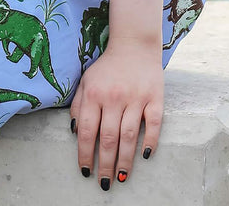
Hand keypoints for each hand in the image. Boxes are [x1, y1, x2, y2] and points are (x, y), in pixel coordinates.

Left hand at [69, 40, 162, 187]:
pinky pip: (153, 124)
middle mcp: (113, 97)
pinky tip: (144, 156)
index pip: (86, 130)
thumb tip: (73, 132)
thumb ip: (77, 105)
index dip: (84, 153)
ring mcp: (135, 98)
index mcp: (94, 94)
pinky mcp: (154, 98)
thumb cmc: (107, 67)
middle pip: (107, 138)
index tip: (85, 171)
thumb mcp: (86, 81)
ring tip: (120, 178)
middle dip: (104, 164)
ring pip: (129, 136)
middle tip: (103, 183)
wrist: (134, 45)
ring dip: (124, 160)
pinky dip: (149, 142)